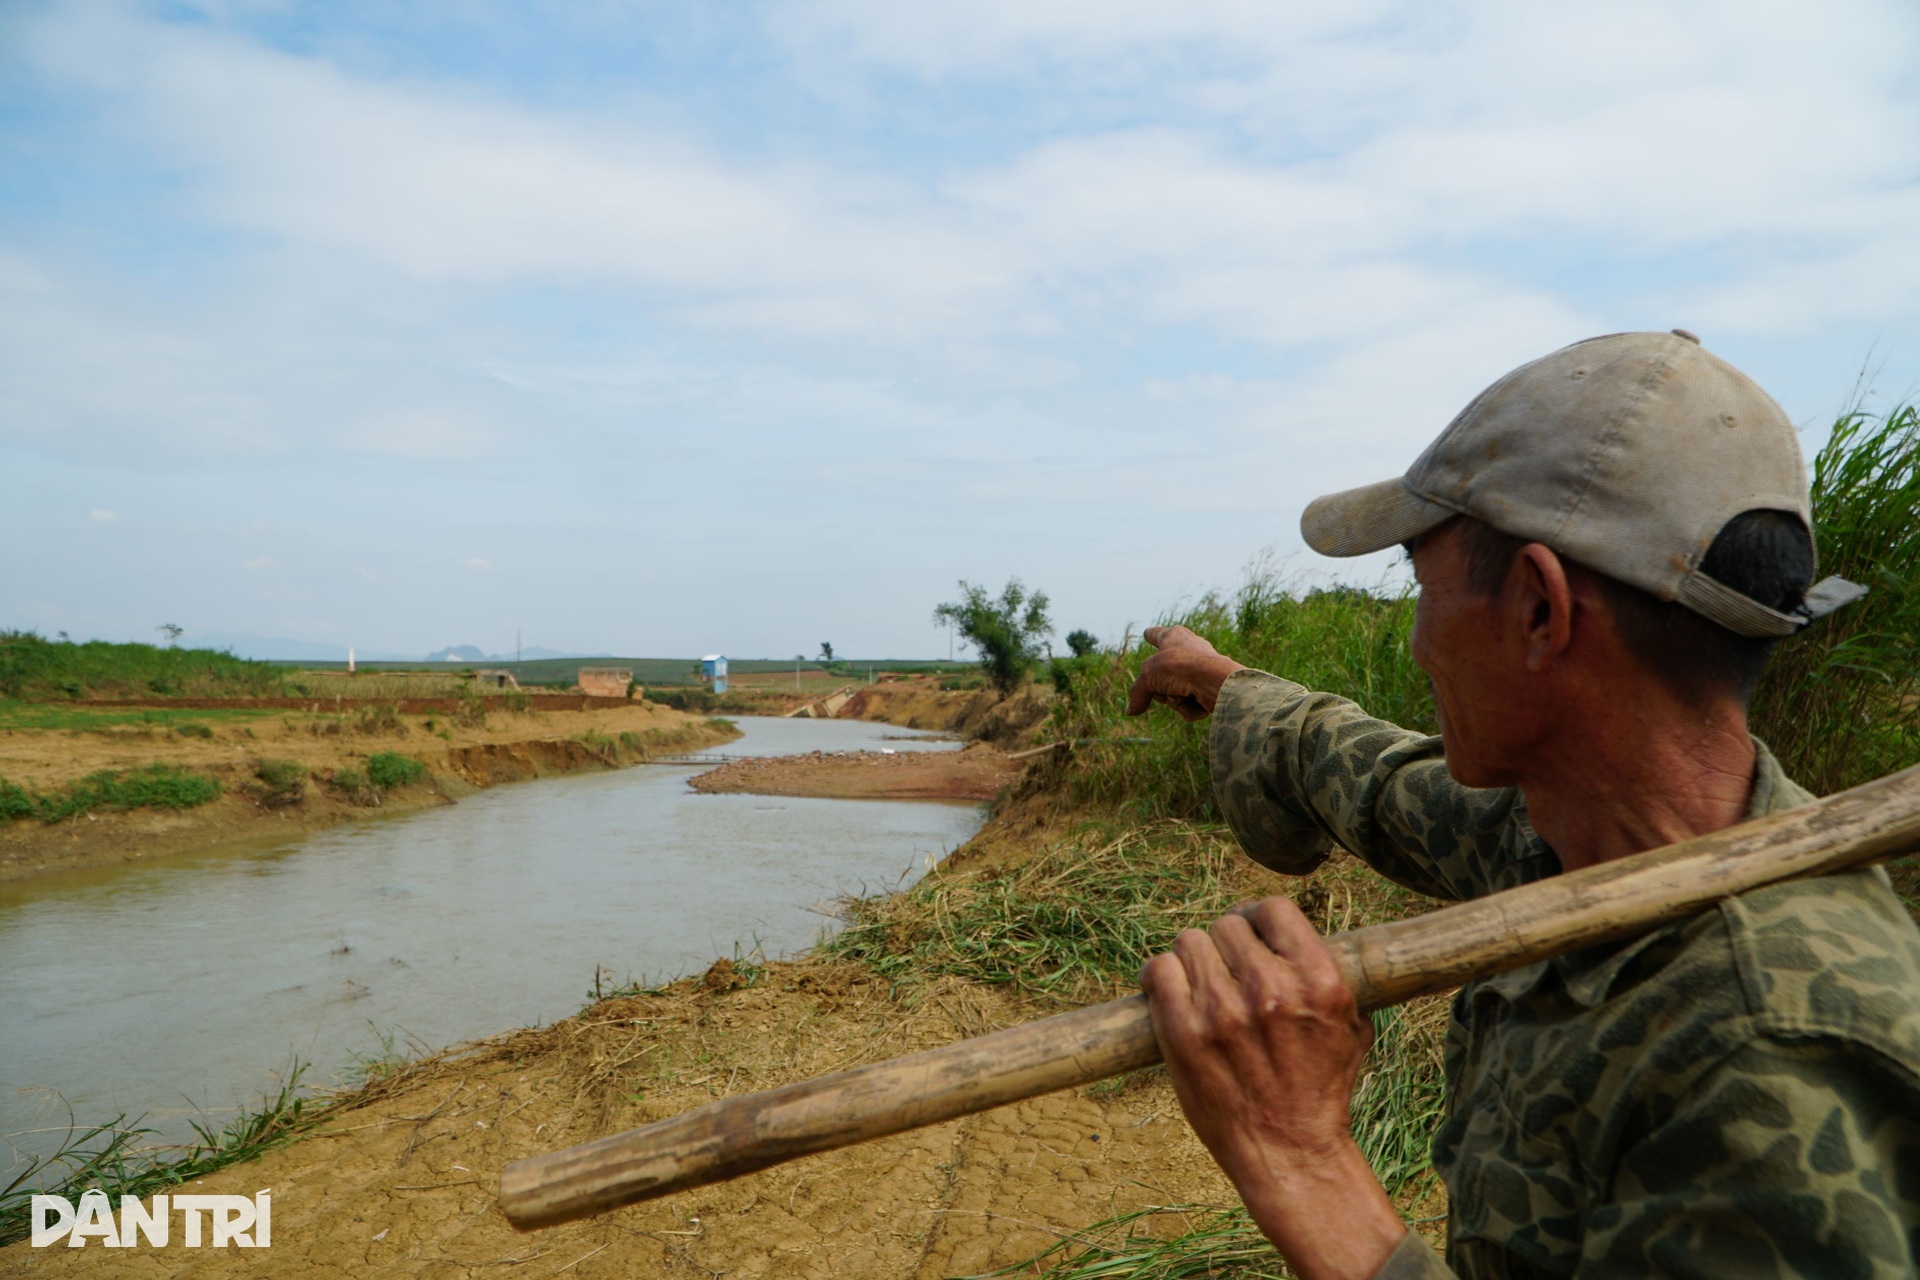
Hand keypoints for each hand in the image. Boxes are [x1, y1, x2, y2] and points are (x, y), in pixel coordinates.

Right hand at [1125, 626, 1244, 720]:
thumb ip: (1137, 694)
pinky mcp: (1209, 691)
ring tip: (1181, 693)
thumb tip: (1131, 711)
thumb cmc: (1179, 668)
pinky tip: (1195, 700)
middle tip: (1163, 687)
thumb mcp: (1147, 677)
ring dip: (1174, 700)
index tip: (1148, 633)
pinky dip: (1189, 708)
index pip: (1157, 635)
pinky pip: (1189, 706)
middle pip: (1162, 677)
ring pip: (1174, 694)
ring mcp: (1200, 672)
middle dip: (1159, 689)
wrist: (1213, 681)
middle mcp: (1189, 651)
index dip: (1151, 635)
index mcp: (1174, 637)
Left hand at [1140, 897, 1405, 1279]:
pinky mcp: (1184, 1032)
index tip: (1251, 934)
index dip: (1257, 918)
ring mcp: (1223, 1010)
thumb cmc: (1321, 1087)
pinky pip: (1158, 970)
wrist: (1289, 1150)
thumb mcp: (1350, 1024)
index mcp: (1318, 980)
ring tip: (1203, 987)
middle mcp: (1271, 988)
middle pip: (1226, 925)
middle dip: (1226, 946)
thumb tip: (1295, 933)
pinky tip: (1172, 993)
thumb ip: (1328, 973)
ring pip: (1189, 942)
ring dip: (1194, 961)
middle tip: (1227, 972)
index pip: (1273, 909)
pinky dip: (1162, 978)